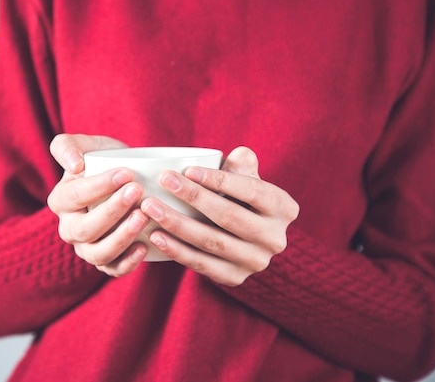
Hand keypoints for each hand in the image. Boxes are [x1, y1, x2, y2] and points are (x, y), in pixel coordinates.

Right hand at [47, 134, 148, 275]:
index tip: (126, 172)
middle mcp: (69, 228)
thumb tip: (75, 166)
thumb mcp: (85, 144)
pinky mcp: (106, 261)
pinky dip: (128, 263)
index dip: (99, 186)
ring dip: (121, 238)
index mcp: (60, 200)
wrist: (126, 179)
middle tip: (137, 191)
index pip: (75, 196)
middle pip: (86, 229)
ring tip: (143, 217)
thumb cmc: (104, 159)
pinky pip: (113, 270)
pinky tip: (144, 247)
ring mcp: (86, 248)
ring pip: (98, 254)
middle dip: (112, 211)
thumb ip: (67, 146)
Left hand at [140, 146, 299, 286]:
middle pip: (228, 216)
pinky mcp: (234, 278)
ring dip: (177, 224)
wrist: (241, 236)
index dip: (219, 180)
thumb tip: (240, 156)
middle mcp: (275, 239)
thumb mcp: (247, 177)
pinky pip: (201, 264)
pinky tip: (155, 236)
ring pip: (211, 241)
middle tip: (164, 181)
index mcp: (284, 208)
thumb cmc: (239, 197)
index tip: (188, 169)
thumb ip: (243, 164)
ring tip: (150, 208)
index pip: (251, 190)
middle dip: (193, 197)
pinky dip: (176, 250)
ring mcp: (256, 262)